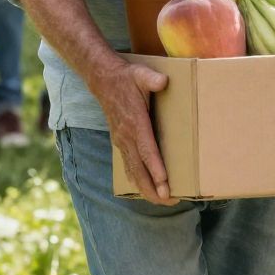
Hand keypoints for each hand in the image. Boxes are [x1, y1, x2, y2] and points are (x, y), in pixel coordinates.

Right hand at [100, 59, 172, 204]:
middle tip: (171, 200)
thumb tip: (163, 81)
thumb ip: (151, 78)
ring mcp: (122, 142)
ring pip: (133, 172)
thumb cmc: (126, 78)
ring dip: (146, 189)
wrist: (103, 79)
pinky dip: (137, 181)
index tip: (165, 185)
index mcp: (135, 123)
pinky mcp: (120, 142)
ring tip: (163, 201)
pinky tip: (146, 190)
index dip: (156, 169)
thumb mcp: (141, 74)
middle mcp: (126, 137)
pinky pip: (128, 166)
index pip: (147, 151)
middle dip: (154, 188)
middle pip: (139, 170)